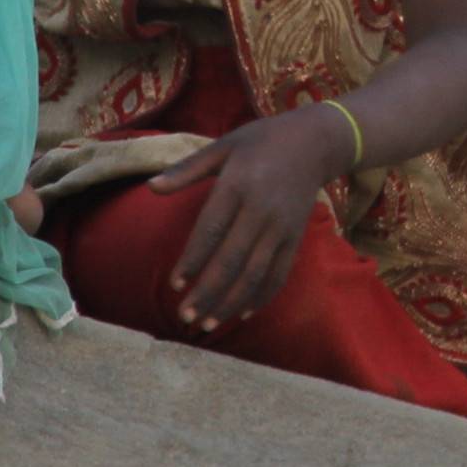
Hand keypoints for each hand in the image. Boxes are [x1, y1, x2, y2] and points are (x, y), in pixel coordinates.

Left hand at [156, 104, 356, 330]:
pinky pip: (279, 274)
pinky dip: (261, 297)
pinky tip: (242, 314)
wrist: (315, 142)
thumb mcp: (223, 145)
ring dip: (230, 303)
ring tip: (208, 324)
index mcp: (238, 185)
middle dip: (207, 293)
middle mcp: (262, 210)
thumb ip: (187, 169)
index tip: (175, 285)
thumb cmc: (260, 141)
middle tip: (185, 316)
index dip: (192, 261)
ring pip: (255, 275)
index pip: (211, 231)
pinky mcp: (296, 238)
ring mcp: (282, 227)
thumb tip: (151, 187)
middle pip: (231, 261)